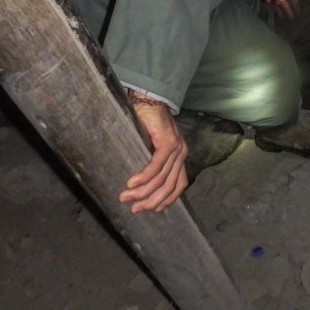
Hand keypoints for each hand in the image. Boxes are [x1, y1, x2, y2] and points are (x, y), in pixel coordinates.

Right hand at [119, 92, 188, 212]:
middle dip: (151, 201)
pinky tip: (132, 183)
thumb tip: (141, 185)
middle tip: (134, 209)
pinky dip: (144, 177)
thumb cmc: (148, 123)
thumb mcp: (152, 146)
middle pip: (170, 186)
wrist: (149, 99)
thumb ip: (154, 162)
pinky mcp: (168, 142)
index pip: (178, 185)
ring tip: (126, 197)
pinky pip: (156, 165)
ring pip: (162, 178)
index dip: (166, 200)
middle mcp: (182, 154)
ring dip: (143, 191)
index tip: (151, 210)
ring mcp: (177, 148)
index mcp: (180, 156)